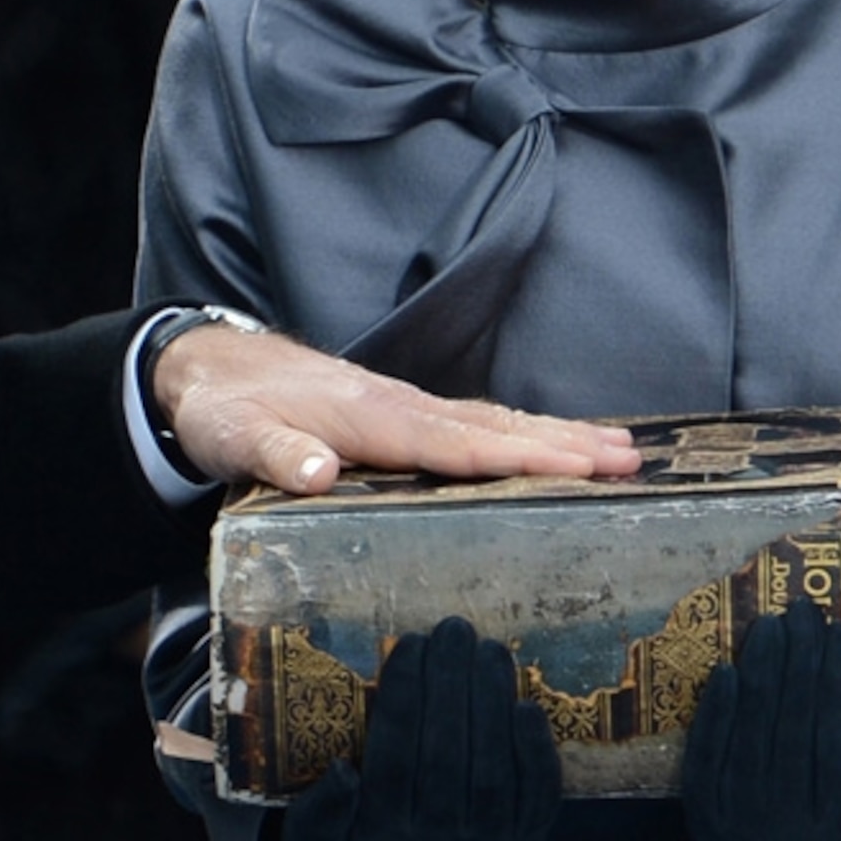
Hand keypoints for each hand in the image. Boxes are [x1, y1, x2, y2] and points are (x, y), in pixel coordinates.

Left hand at [151, 320, 637, 493]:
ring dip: (556, 435)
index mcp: (370, 417)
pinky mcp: (400, 415)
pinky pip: (474, 424)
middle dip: (564, 444)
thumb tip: (323, 472)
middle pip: (494, 426)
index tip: (576, 467)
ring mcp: (404, 408)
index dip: (517, 458)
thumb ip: (277, 455)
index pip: (456, 443)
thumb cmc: (224, 408)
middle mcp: (399, 407)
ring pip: (493, 421)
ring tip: (620, 450)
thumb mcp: (233, 436)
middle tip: (632, 460)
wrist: (209, 367)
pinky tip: (551, 446)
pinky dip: (522, 433)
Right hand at [278, 616, 560, 840]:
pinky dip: (537, 753)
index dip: (403, 697)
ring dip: (493, 704)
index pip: (392, 759)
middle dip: (452, 685)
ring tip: (488, 649)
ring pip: (492, 773)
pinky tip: (526, 704)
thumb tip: (345, 772)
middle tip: (453, 629)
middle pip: (446, 757)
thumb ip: (318, 811)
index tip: (409, 643)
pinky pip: (537, 797)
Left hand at [681, 599, 840, 840]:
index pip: (835, 738)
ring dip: (759, 671)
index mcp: (837, 835)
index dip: (837, 680)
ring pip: (748, 730)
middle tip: (805, 610)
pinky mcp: (702, 817)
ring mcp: (735, 825)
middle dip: (798, 661)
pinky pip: (707, 752)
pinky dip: (716, 709)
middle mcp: (781, 831)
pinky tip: (727, 668)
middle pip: (789, 725)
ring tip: (771, 624)